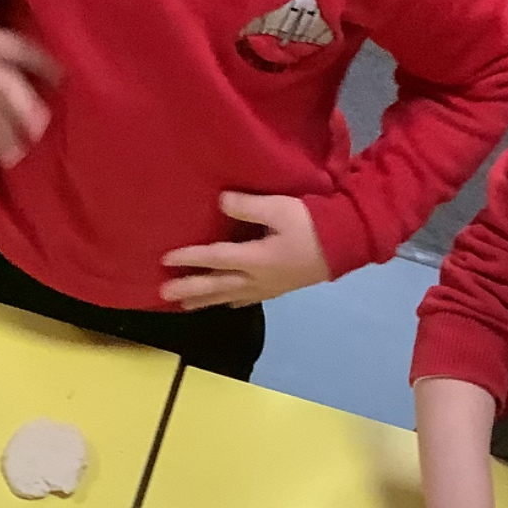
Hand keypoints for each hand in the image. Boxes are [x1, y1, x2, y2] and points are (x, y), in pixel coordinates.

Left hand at [159, 193, 331, 308]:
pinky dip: (230, 302)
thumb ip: (248, 206)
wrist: (346, 245)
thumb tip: (219, 201)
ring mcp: (267, 287)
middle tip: (162, 296)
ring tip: (183, 306)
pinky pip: (247, 299)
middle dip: (189, 289)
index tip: (164, 260)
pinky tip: (224, 305)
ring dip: (205, 300)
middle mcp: (257, 278)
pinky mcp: (278, 288)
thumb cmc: (313, 223)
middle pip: (216, 285)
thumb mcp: (280, 208)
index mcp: (255, 258)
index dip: (189, 259)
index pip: (215, 259)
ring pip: (229, 296)